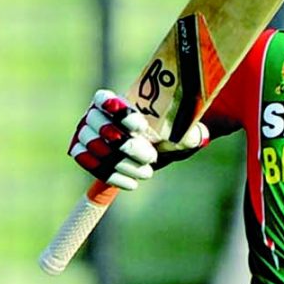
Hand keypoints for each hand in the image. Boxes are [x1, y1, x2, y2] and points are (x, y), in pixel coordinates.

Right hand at [68, 89, 207, 189]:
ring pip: (96, 148)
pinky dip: (113, 176)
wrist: (161, 146)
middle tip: (152, 157)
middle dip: (126, 145)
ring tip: (147, 172)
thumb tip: (195, 134)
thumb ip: (185, 125)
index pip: (104, 100)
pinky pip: (92, 166)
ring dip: (122, 163)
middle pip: (98, 126)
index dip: (119, 114)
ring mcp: (88, 135)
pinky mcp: (88, 157)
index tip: (142, 127)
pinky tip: (134, 184)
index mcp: (114, 99)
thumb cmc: (169, 130)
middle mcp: (95, 114)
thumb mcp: (180, 124)